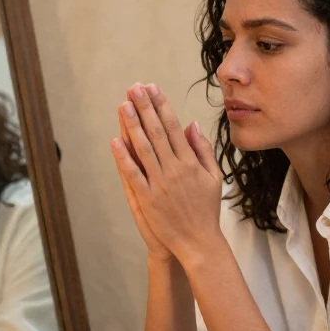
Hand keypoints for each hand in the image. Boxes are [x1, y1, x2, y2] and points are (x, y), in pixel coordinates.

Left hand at [110, 83, 223, 265]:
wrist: (199, 242)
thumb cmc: (207, 210)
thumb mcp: (214, 177)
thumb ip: (203, 150)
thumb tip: (191, 124)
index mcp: (190, 162)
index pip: (173, 127)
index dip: (161, 106)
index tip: (152, 89)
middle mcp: (175, 169)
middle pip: (156, 132)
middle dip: (144, 107)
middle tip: (134, 88)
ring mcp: (160, 184)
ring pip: (144, 149)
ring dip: (132, 125)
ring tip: (123, 105)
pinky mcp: (147, 199)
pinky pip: (133, 174)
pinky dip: (124, 158)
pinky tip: (116, 141)